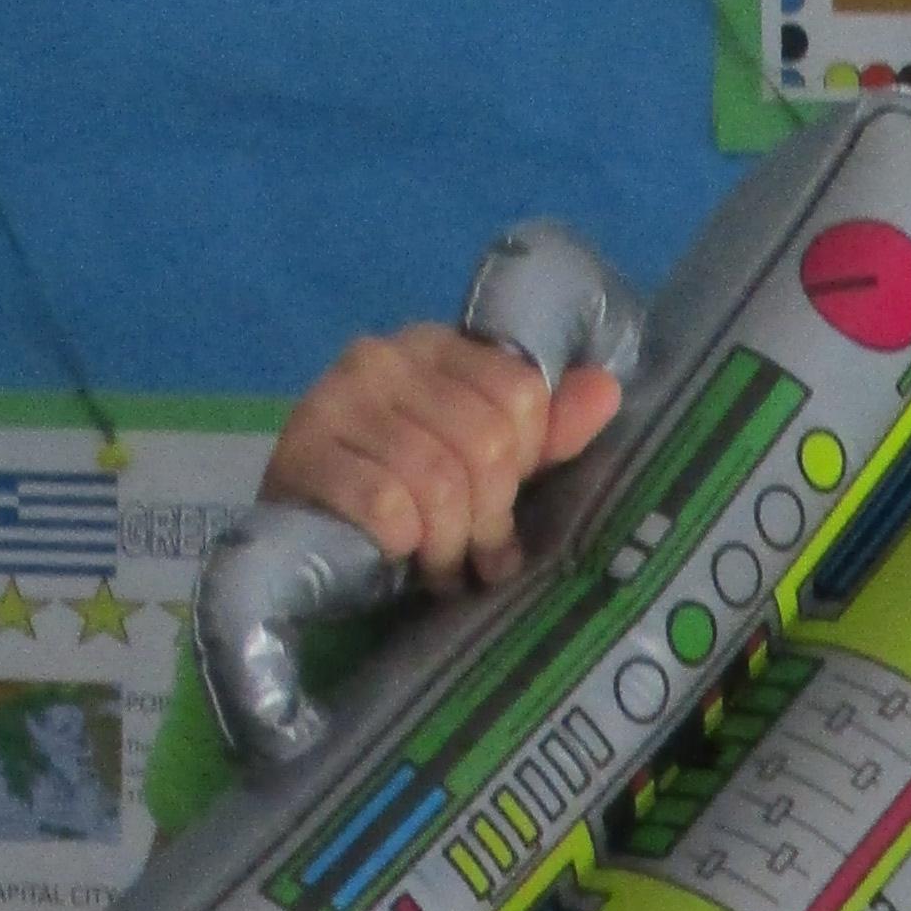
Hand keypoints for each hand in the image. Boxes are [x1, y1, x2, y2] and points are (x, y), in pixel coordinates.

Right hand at [261, 323, 624, 594]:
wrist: (307, 536)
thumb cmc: (407, 500)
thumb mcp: (485, 467)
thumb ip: (545, 431)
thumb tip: (606, 389)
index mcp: (435, 346)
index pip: (521, 392)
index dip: (524, 462)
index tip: (502, 499)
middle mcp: (382, 356)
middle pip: (487, 441)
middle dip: (488, 518)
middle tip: (472, 553)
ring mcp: (336, 399)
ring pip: (439, 480)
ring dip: (447, 544)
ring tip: (438, 564)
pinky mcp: (304, 453)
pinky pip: (388, 507)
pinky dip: (404, 545)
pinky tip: (398, 556)